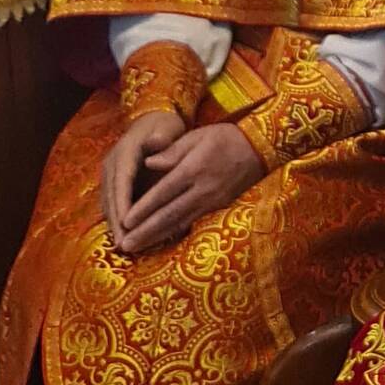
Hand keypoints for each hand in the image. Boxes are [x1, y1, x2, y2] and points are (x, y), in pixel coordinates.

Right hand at [101, 110, 186, 244]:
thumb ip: (162, 137)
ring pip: (109, 202)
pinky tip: (124, 235)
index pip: (122, 181)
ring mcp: (110, 173)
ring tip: (123, 245)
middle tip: (123, 244)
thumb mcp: (165, 128)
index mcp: (125, 152)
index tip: (127, 223)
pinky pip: (112, 203)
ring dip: (114, 224)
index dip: (123, 203)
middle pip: (112, 196)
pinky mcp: (113, 181)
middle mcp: (112, 164)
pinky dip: (116, 219)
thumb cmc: (163, 126)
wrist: (152, 120)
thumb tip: (157, 142)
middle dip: (116, 221)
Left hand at [111, 120, 262, 254]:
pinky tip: (160, 242)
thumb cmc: (225, 137)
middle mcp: (203, 189)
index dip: (144, 208)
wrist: (260, 148)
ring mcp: (213, 201)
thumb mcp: (197, 136)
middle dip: (145, 231)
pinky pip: (193, 223)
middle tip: (125, 246)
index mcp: (195, 168)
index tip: (125, 222)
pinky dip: (174, 234)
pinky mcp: (220, 208)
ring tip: (138, 248)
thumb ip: (172, 151)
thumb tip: (148, 163)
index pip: (164, 192)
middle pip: (169, 214)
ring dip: (157, 237)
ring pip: (180, 223)